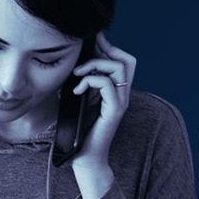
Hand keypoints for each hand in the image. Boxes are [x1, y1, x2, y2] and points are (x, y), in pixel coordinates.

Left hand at [69, 32, 136, 168]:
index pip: (123, 61)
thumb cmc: (79, 132)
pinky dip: (90, 81)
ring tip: (76, 75)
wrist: (84, 157)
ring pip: (119, 68)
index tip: (92, 40)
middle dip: (106, 51)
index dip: (109, 47)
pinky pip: (108, 85)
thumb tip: (71, 67)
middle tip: (84, 54)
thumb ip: (81, 84)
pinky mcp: (114, 111)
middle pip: (127, 60)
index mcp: (116, 91)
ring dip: (95, 65)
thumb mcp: (78, 102)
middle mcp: (123, 95)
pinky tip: (76, 91)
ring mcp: (120, 102)